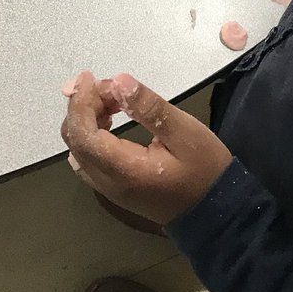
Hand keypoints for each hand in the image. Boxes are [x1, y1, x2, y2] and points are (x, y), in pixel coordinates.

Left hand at [62, 71, 232, 225]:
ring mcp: (110, 190)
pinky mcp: (116, 190)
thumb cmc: (204, 171)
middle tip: (109, 87)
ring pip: (80, 150)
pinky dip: (92, 135)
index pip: (82, 134)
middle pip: (76, 141)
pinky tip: (111, 122)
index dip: (80, 103)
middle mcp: (108, 183)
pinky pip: (89, 159)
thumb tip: (118, 82)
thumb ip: (150, 108)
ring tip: (114, 100)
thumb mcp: (185, 133)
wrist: (217, 215)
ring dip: (87, 120)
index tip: (89, 76)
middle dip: (84, 107)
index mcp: (123, 170)